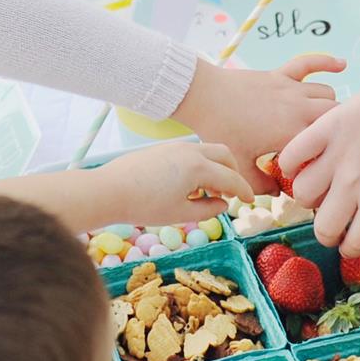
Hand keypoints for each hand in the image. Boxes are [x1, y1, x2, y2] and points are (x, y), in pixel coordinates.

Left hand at [87, 140, 251, 223]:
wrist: (108, 190)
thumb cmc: (145, 205)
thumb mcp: (180, 214)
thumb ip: (207, 210)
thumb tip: (223, 204)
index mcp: (199, 167)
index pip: (232, 178)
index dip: (244, 191)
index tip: (251, 201)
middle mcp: (191, 151)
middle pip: (225, 155)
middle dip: (233, 173)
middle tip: (231, 193)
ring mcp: (175, 146)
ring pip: (208, 151)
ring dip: (216, 168)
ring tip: (208, 191)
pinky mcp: (163, 148)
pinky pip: (192, 151)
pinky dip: (200, 164)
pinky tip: (189, 184)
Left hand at [172, 52, 345, 187]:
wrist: (203, 95)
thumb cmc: (220, 129)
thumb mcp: (239, 164)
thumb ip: (260, 185)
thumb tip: (278, 195)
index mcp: (292, 133)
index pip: (325, 148)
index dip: (325, 160)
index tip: (317, 169)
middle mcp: (299, 109)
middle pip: (336, 118)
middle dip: (337, 132)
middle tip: (328, 146)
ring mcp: (292, 88)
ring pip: (328, 95)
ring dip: (330, 107)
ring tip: (325, 121)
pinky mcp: (282, 74)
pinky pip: (310, 63)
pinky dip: (327, 62)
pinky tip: (341, 64)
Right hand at [279, 60, 359, 256]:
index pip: (354, 243)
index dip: (351, 248)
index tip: (350, 242)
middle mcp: (355, 183)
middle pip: (323, 228)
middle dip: (328, 233)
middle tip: (333, 223)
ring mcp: (337, 155)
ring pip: (302, 194)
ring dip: (310, 198)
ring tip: (321, 190)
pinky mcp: (324, 129)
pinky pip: (291, 157)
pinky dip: (291, 165)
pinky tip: (304, 165)